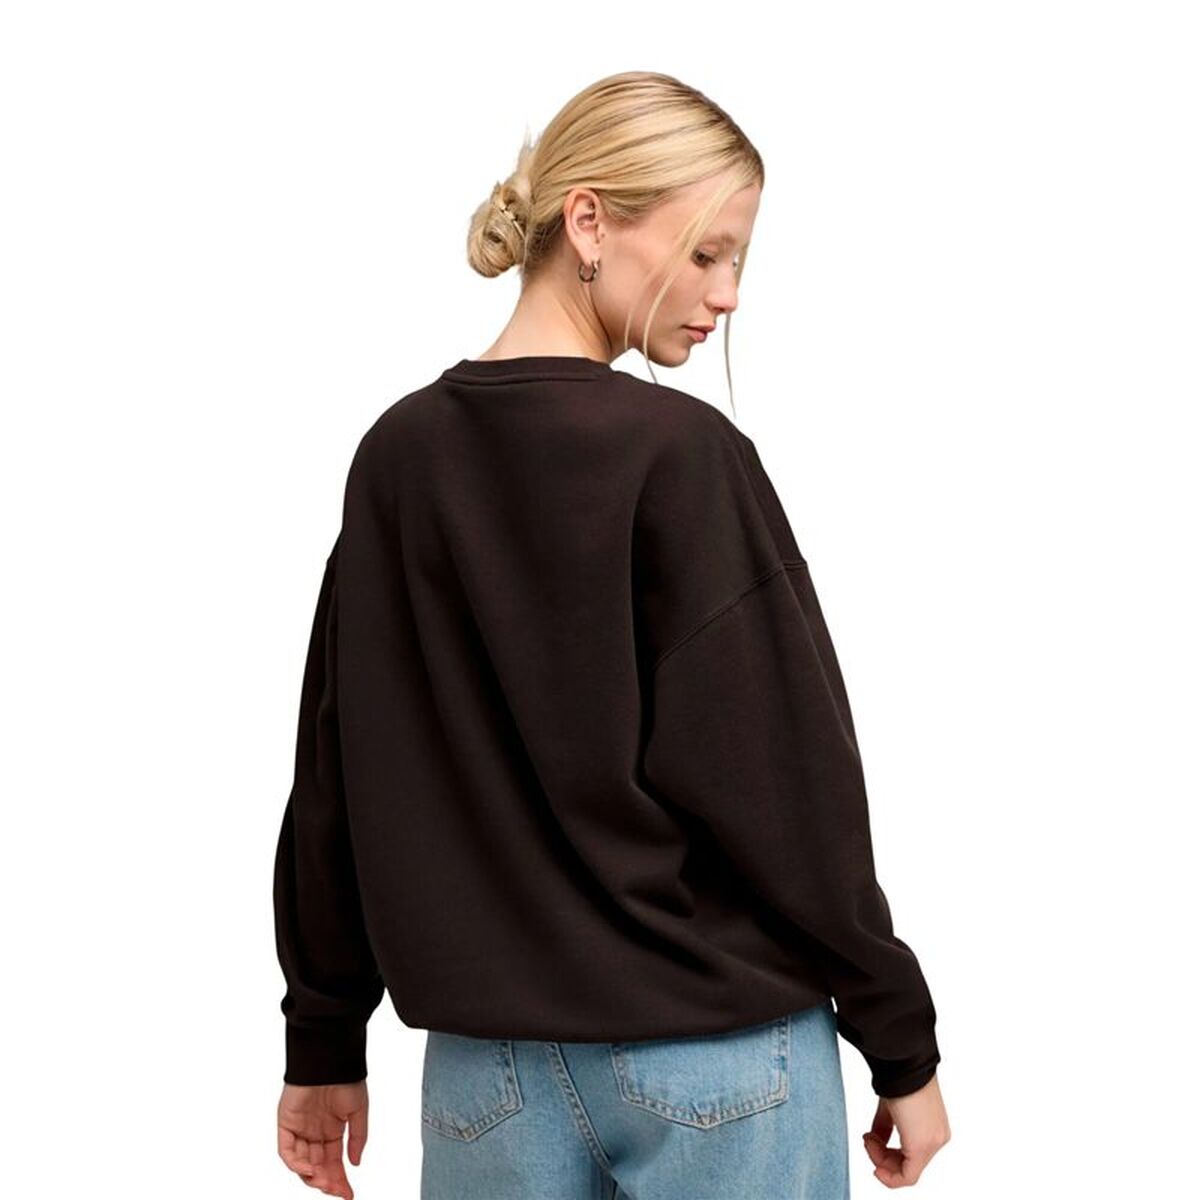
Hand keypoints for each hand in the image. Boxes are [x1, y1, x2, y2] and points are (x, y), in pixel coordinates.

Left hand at [277, 1080, 368, 1198]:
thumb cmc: (346, 1078)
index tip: (348, 1195)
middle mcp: (315, 1131)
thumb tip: (355, 1163)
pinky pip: (287, 1150)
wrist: (331, 1059)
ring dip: (313, 1177)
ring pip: (302, 1163)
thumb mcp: (359, 1112)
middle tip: (338, 1191)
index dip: (340, 1179)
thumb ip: (358, 1138)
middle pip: (318, 1166)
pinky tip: (310, 1169)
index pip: (334, 1161)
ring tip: (325, 1183)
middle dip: (328, 1182)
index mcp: (332, 1128)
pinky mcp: (286, 1123)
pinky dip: (296, 1163)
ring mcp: (299, 1128)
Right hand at [862, 1072, 950, 1186]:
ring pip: (906, 1172)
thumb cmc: (898, 1075)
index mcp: (934, 1127)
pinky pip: (906, 1176)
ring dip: (881, 1160)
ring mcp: (932, 1144)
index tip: (869, 1138)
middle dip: (882, 1157)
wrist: (903, 1062)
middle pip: (908, 1166)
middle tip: (867, 1139)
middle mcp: (938, 1138)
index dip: (886, 1153)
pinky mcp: (921, 1146)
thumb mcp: (891, 1106)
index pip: (911, 1155)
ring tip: (868, 1139)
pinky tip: (874, 1160)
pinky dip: (888, 1174)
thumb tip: (875, 1140)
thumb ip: (885, 1128)